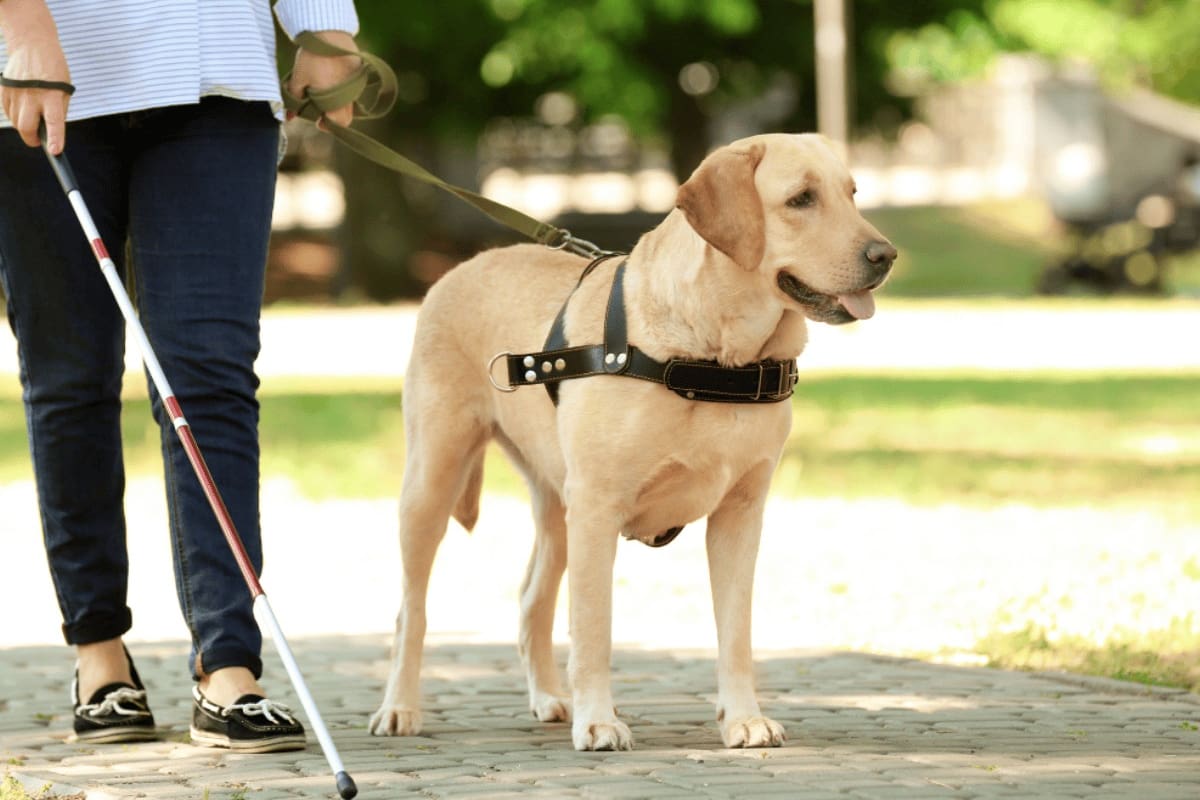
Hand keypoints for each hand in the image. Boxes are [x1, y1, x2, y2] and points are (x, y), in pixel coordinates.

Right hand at [0, 0, 70, 151]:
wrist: (31, 44)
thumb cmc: (53, 70)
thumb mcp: (64, 89)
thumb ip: (58, 110)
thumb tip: (50, 131)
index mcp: (52, 95)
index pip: (54, 121)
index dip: (54, 138)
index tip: (55, 151)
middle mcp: (32, 95)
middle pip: (26, 127)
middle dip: (32, 139)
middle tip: (39, 142)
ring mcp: (16, 92)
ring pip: (16, 122)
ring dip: (25, 127)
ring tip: (34, 119)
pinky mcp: (4, 90)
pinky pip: (8, 112)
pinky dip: (16, 116)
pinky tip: (24, 109)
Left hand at [286, 30, 359, 130]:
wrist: (328, 32)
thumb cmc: (312, 57)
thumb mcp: (298, 78)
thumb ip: (294, 99)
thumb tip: (288, 117)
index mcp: (336, 100)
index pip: (338, 123)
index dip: (328, 125)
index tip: (318, 121)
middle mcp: (350, 95)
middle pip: (346, 115)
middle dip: (333, 114)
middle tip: (320, 106)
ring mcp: (357, 84)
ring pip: (350, 101)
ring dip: (338, 101)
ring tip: (325, 87)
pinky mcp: (359, 72)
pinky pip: (353, 87)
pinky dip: (343, 87)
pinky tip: (332, 75)